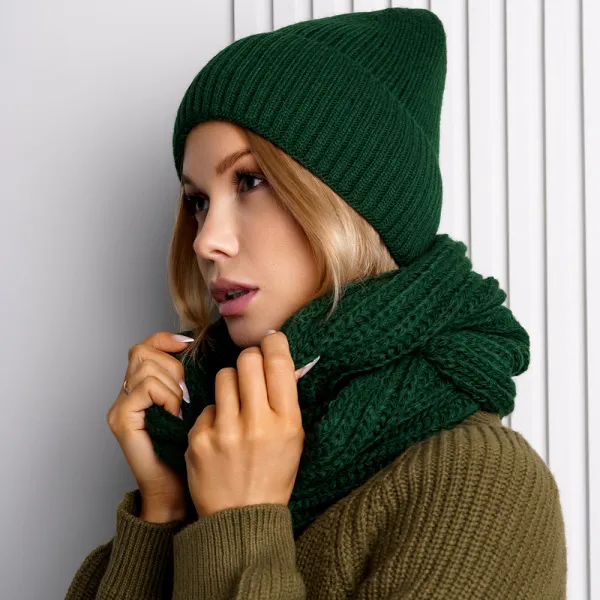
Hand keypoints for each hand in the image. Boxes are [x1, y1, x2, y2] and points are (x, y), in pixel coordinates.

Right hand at [106, 331, 193, 520]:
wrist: (177, 489)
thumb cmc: (189, 450)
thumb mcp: (194, 404)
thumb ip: (190, 378)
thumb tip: (206, 350)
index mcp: (142, 386)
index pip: (145, 346)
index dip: (165, 339)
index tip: (187, 344)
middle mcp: (126, 393)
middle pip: (143, 351)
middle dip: (173, 365)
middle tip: (187, 391)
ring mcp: (121, 406)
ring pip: (145, 367)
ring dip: (172, 384)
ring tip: (181, 407)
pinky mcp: (121, 419)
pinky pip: (144, 387)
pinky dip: (165, 396)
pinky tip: (175, 414)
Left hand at [184, 330, 318, 517]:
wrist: (242, 519)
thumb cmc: (272, 475)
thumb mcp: (294, 438)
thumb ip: (286, 399)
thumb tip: (277, 358)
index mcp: (287, 422)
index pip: (278, 361)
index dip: (273, 342)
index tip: (270, 341)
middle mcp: (257, 423)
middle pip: (247, 360)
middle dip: (249, 359)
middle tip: (250, 370)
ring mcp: (225, 431)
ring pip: (223, 376)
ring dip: (230, 383)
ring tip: (234, 403)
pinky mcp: (199, 440)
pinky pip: (206, 406)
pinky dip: (214, 415)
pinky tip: (220, 433)